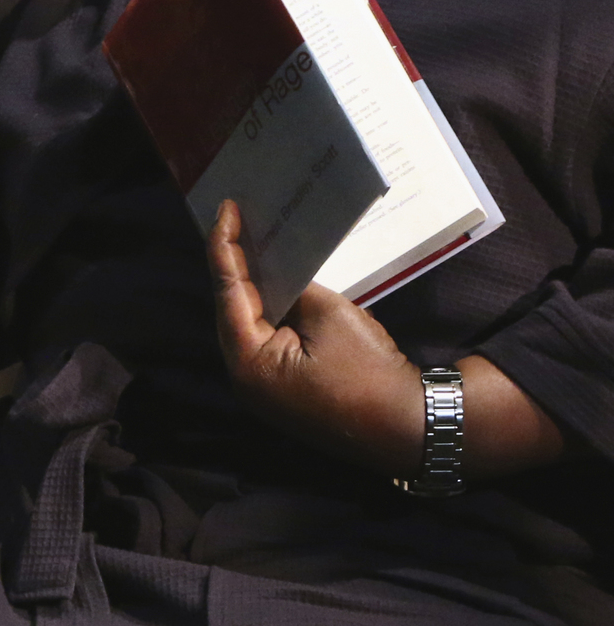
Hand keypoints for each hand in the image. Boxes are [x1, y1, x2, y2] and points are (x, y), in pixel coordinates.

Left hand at [207, 199, 423, 475]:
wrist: (410, 426)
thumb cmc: (369, 370)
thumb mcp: (329, 314)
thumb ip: (294, 290)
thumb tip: (280, 278)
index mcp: (248, 361)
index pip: (228, 291)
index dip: (225, 246)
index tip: (225, 208)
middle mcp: (245, 378)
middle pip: (231, 309)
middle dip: (234, 265)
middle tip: (234, 222)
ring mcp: (264, 389)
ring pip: (248, 325)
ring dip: (252, 288)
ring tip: (249, 244)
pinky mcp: (285, 391)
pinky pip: (268, 342)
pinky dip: (270, 312)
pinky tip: (276, 283)